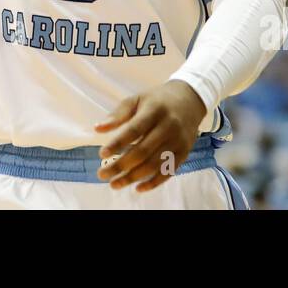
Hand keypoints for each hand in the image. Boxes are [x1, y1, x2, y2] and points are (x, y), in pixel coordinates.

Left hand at [94, 80, 208, 192]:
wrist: (190, 99)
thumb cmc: (157, 100)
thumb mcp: (137, 99)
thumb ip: (118, 114)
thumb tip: (97, 129)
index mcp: (154, 110)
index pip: (134, 130)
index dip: (118, 143)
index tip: (101, 153)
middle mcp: (168, 127)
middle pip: (143, 151)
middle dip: (121, 165)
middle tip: (102, 174)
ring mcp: (177, 141)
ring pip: (154, 164)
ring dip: (133, 177)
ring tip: (115, 184)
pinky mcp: (184, 153)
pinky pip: (168, 172)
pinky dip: (153, 182)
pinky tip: (138, 188)